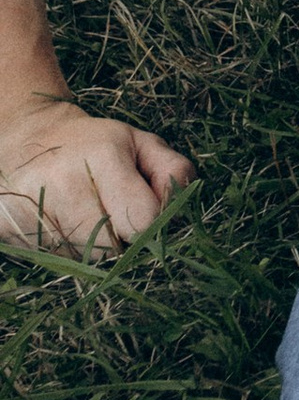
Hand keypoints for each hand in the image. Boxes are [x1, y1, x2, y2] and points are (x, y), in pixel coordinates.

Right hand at [0, 91, 191, 256]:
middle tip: (107, 210)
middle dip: (116, 238)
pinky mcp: (6, 226)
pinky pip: (49, 260)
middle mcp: (64, 181)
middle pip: (109, 248)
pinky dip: (60, 249)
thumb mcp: (142, 145)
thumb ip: (172, 171)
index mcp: (104, 156)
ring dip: (86, 247)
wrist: (32, 140)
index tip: (139, 209)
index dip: (147, 223)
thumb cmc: (98, 147)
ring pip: (79, 259)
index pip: (142, 220)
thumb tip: (180, 203)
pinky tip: (58, 222)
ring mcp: (31, 204)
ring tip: (81, 212)